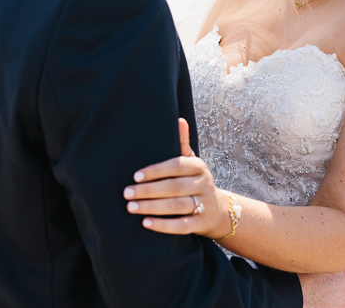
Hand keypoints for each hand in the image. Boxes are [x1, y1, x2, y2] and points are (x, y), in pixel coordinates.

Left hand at [124, 118, 231, 237]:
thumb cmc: (195, 182)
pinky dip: (164, 225)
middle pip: (174, 187)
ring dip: (152, 207)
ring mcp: (204, 204)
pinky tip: (146, 223)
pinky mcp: (202, 223)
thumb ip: (182, 144)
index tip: (135, 176)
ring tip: (131, 208)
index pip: (176, 166)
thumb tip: (179, 119)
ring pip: (177, 206)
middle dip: (148, 191)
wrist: (218, 210)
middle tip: (126, 193)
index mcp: (198, 166)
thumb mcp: (191, 162)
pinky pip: (182, 226)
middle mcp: (203, 184)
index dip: (155, 171)